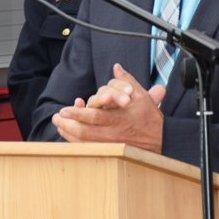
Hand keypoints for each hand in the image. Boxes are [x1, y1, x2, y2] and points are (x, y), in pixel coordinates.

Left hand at [52, 63, 166, 149]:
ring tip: (59, 125)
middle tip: (56, 118)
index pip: (94, 117)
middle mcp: (114, 134)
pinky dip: (76, 143)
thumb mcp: (142, 95)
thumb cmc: (150, 117)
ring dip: (69, 134)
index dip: (77, 114)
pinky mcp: (111, 152)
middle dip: (67, 125)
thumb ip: (126, 80)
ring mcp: (111, 145)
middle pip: (85, 132)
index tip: (64, 110)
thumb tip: (116, 67)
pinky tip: (69, 137)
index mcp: (120, 118)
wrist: (162, 139)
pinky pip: (89, 150)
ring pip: (84, 143)